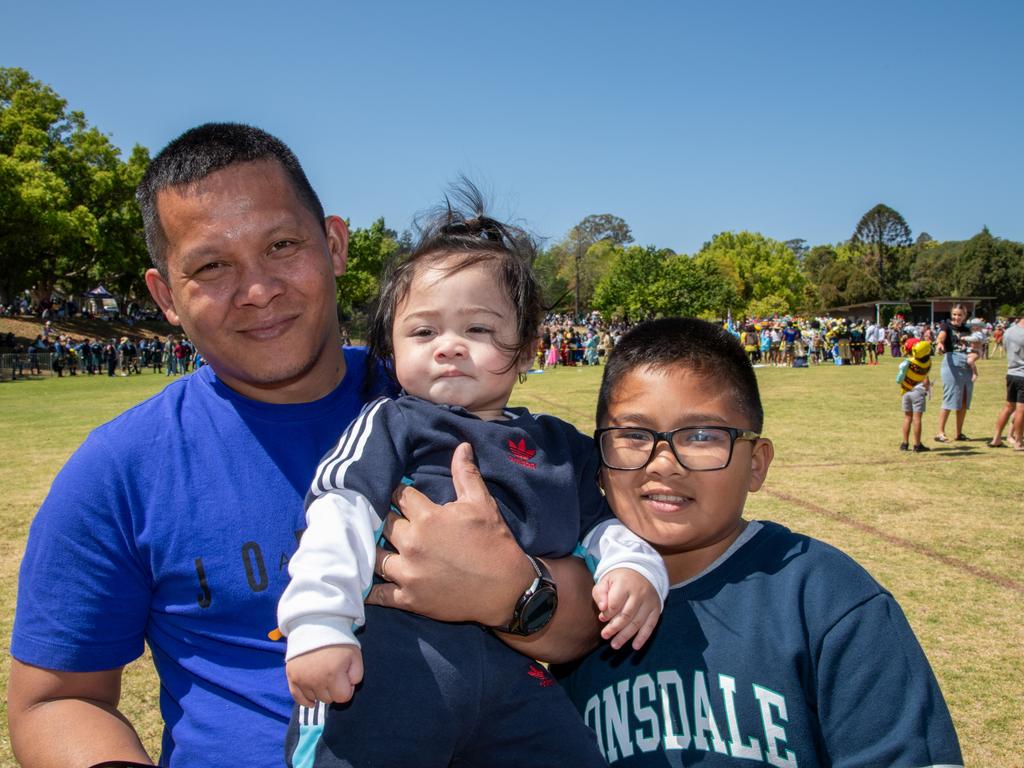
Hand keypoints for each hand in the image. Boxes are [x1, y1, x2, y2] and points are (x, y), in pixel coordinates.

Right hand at [286, 645, 363, 707]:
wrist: (316, 625)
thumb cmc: (338, 641)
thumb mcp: (355, 655)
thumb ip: (357, 675)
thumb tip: (349, 687)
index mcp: (333, 674)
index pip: (343, 697)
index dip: (347, 689)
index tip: (346, 678)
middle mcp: (316, 680)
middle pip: (328, 699)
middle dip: (333, 690)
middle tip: (333, 674)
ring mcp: (302, 680)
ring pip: (314, 699)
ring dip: (320, 692)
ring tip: (323, 676)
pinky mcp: (292, 677)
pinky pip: (298, 698)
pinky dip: (305, 700)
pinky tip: (312, 700)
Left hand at [365, 443, 532, 626]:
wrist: (507, 589)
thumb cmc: (494, 543)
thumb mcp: (482, 503)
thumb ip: (465, 474)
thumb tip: (461, 445)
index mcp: (428, 517)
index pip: (400, 495)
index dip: (399, 493)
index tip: (398, 494)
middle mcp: (413, 543)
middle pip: (384, 523)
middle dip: (385, 518)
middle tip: (384, 516)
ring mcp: (409, 573)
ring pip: (375, 555)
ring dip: (372, 548)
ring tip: (370, 543)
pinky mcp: (409, 598)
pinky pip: (379, 594)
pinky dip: (368, 590)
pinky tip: (361, 582)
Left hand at [593, 568, 662, 650]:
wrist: (642, 571)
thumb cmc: (619, 579)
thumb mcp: (606, 580)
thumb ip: (600, 593)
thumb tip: (602, 609)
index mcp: (625, 584)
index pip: (615, 604)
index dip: (607, 614)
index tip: (601, 619)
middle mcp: (639, 593)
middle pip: (626, 615)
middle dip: (614, 628)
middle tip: (605, 636)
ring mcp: (649, 602)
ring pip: (637, 622)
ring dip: (626, 636)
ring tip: (615, 645)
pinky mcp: (656, 609)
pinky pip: (651, 625)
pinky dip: (643, 637)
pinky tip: (635, 646)